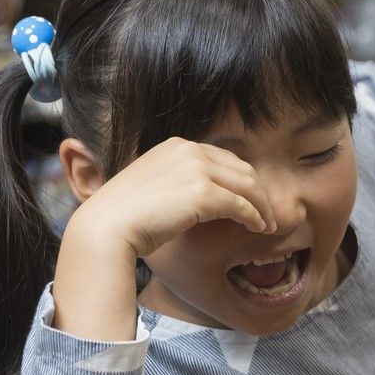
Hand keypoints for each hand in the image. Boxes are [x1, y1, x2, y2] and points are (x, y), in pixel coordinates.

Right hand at [65, 137, 278, 259]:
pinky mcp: (203, 193)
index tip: (249, 198)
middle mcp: (189, 150)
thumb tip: (194, 198)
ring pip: (247, 185)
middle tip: (266, 213)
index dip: (241, 179)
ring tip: (267, 224)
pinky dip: (254, 216)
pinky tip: (258, 228)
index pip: (223, 158)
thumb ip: (176, 182)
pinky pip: (241, 205)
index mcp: (177, 145)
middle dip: (258, 191)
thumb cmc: (124, 216)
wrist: (106, 227)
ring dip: (262, 206)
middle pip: (241, 168)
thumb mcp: (152, 186)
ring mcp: (197, 169)